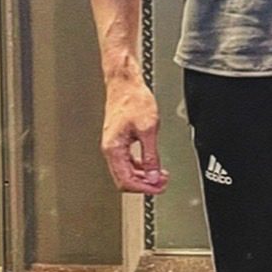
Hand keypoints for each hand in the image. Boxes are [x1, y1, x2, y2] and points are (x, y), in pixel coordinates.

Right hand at [101, 74, 168, 193]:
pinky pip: (128, 161)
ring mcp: (114, 145)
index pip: (126, 180)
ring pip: (126, 171)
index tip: (158, 188)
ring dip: (143, 177)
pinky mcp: (119, 140)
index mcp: (114, 148)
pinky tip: (151, 166)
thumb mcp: (148, 130)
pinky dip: (140, 167)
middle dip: (144, 185)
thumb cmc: (133, 99)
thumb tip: (153, 176)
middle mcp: (110, 149)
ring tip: (159, 177)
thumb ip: (151, 156)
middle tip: (161, 184)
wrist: (125, 84)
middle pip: (124, 179)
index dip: (144, 188)